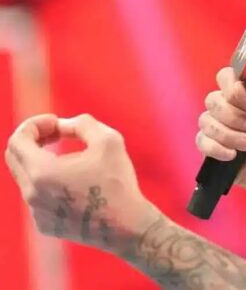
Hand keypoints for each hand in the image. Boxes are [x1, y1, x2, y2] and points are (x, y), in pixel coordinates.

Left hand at [4, 113, 159, 255]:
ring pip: (27, 177)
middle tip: (57, 133)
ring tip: (73, 158)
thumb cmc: (118, 182)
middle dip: (34, 139)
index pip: (17, 140)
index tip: (55, 122)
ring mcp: (36, 212)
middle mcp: (31, 194)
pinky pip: (37, 197)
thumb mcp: (108, 140)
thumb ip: (81, 123)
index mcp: (42, 172)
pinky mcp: (45, 225)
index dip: (34, 124)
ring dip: (43, 160)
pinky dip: (49, 182)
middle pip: (15, 157)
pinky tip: (76, 183)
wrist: (127, 226)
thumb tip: (63, 125)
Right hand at [196, 67, 245, 201]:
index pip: (226, 76)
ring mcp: (217, 127)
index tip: (244, 97)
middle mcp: (228, 107)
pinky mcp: (210, 147)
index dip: (231, 84)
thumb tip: (240, 91)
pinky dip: (218, 148)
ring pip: (206, 120)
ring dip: (229, 134)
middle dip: (234, 115)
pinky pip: (202, 141)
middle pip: (213, 99)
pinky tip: (233, 156)